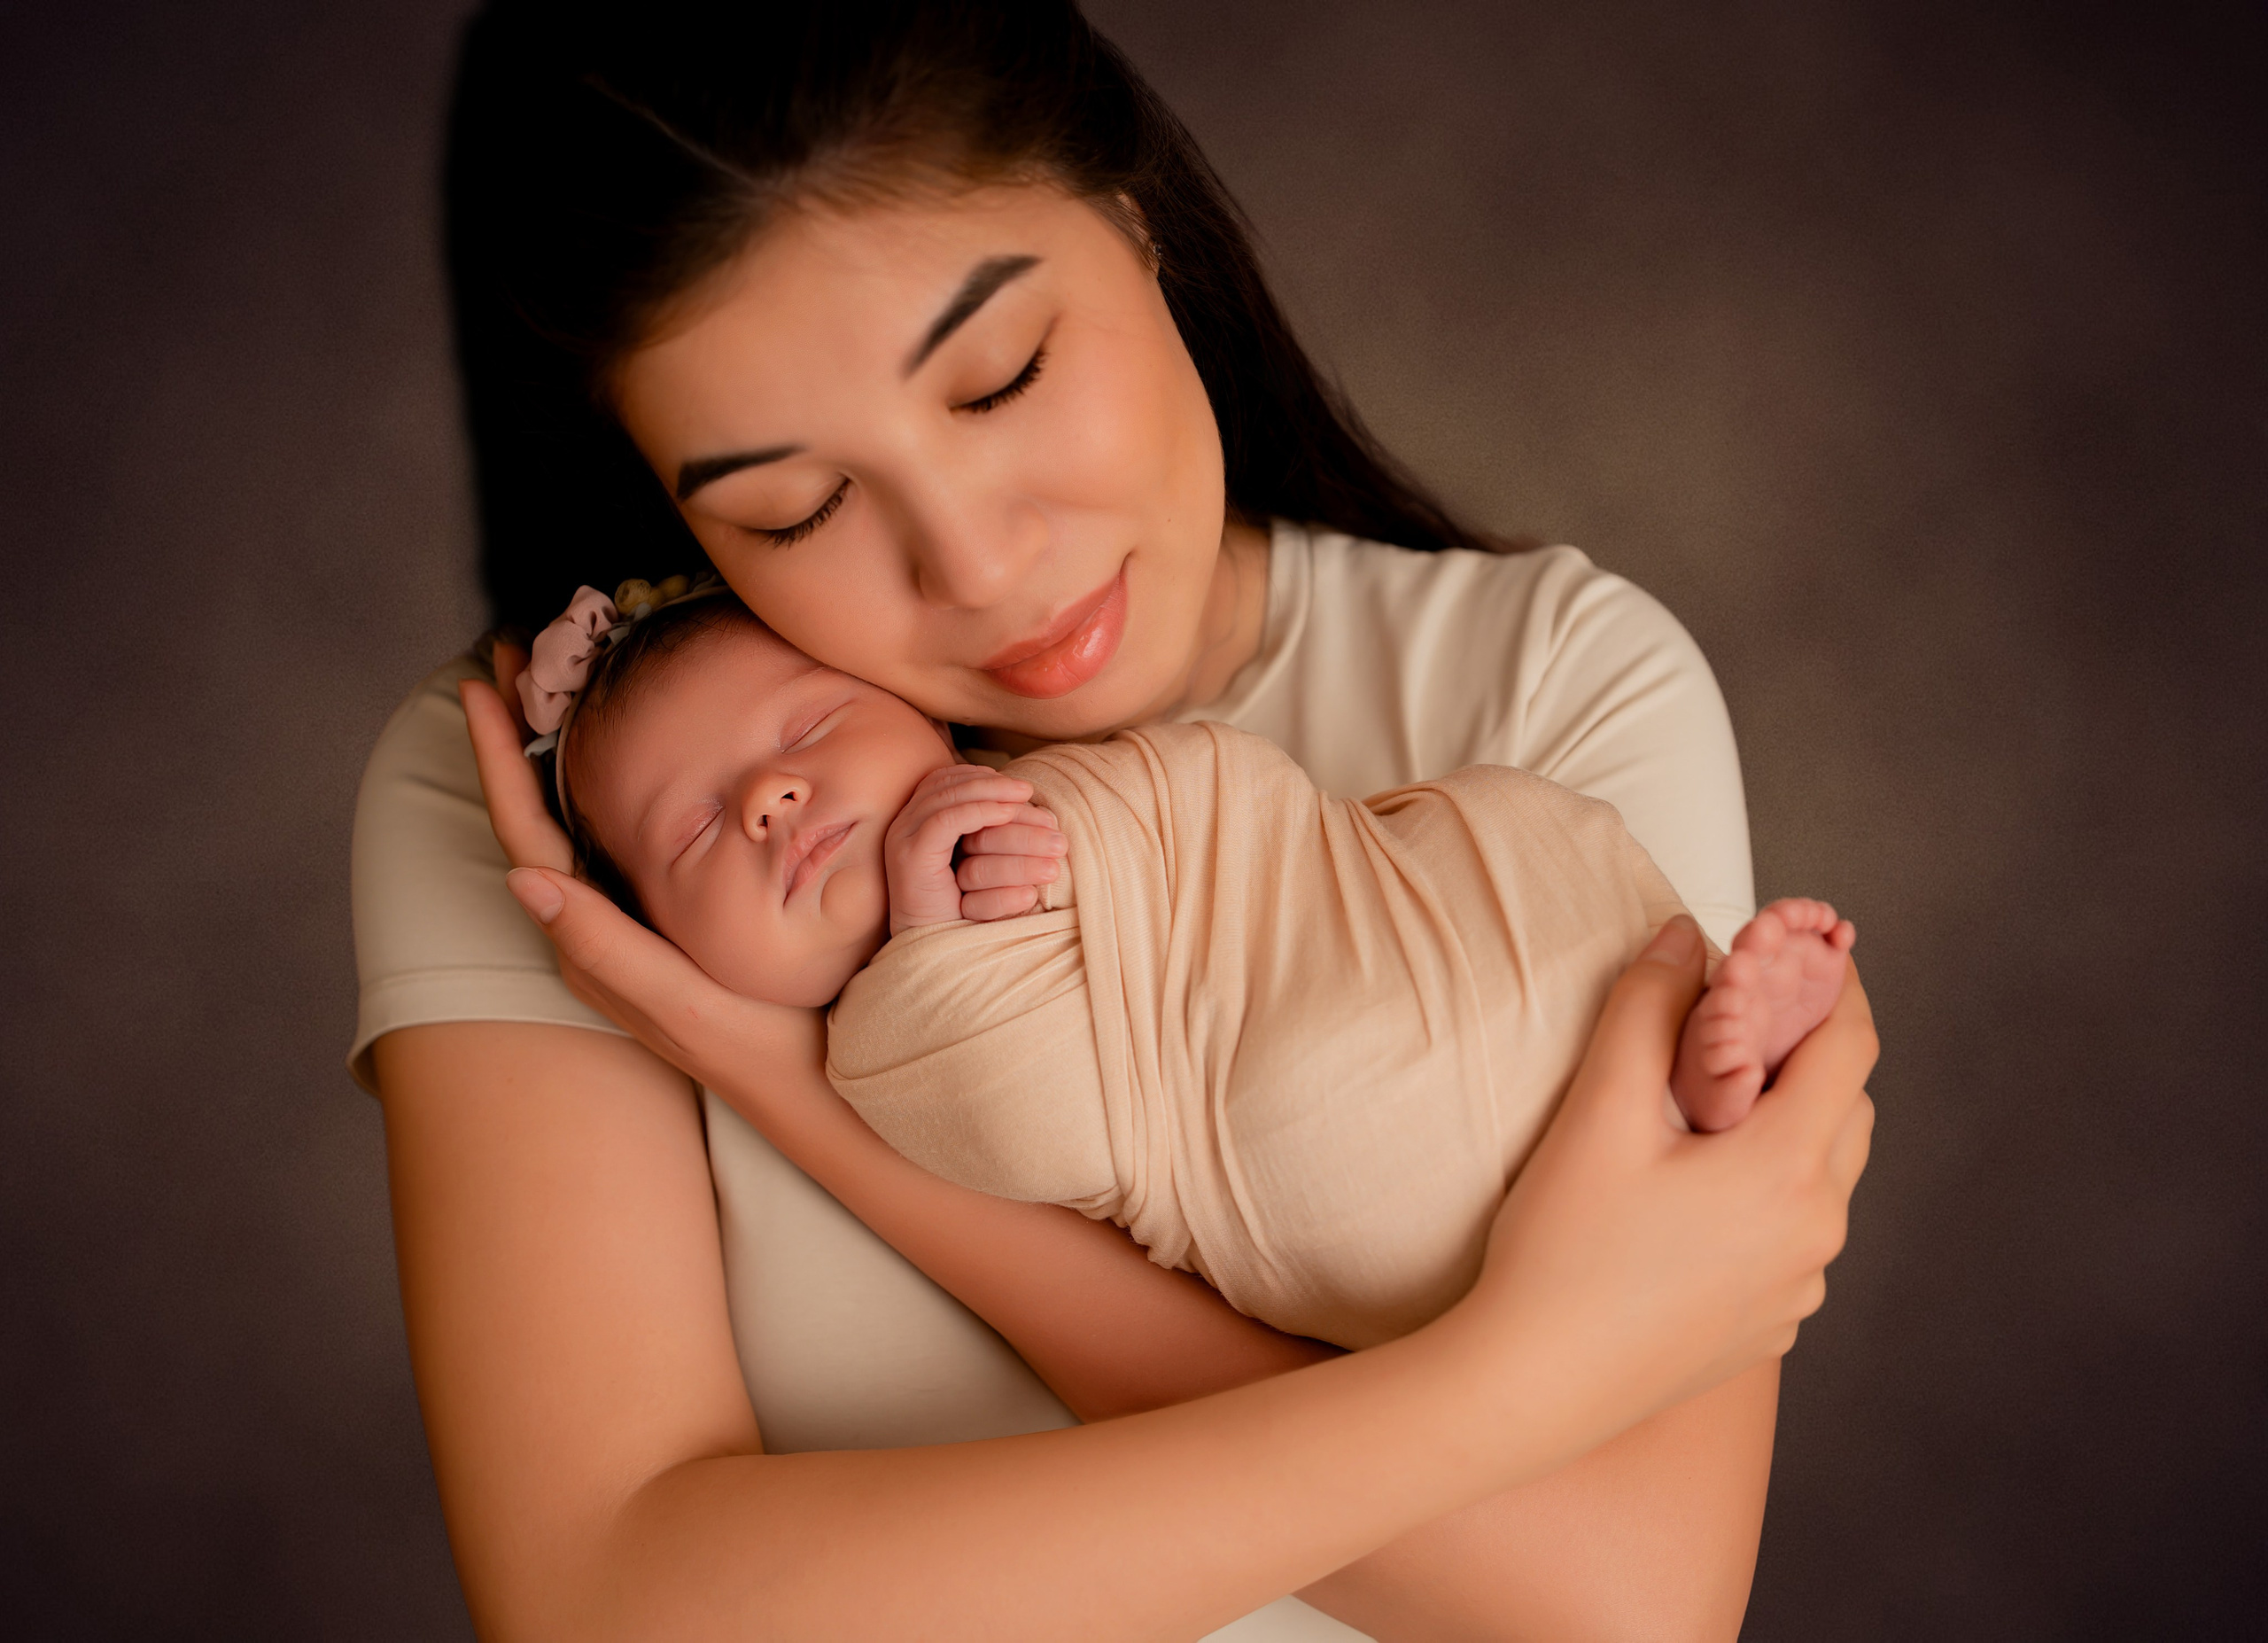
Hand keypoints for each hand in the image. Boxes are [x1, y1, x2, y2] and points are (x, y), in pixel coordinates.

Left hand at [459, 648, 822, 1102]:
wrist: (829, 1096)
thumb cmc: (765, 1051)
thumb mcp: (684, 1002)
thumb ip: (606, 947)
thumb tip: (520, 879)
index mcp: (593, 942)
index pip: (526, 833)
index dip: (499, 758)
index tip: (483, 684)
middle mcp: (602, 930)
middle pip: (540, 813)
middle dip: (522, 734)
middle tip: (516, 654)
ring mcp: (638, 925)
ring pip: (578, 820)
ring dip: (560, 749)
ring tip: (556, 683)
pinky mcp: (676, 923)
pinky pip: (622, 837)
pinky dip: (611, 780)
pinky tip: (635, 752)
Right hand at [883, 763, 1065, 931]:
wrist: (939, 950)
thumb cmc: (965, 909)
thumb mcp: (981, 860)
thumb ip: (989, 830)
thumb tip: (1026, 801)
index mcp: (917, 821)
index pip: (947, 781)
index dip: (983, 778)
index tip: (1020, 786)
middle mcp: (904, 825)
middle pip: (948, 785)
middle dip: (992, 783)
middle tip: (1029, 789)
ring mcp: (903, 838)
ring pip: (948, 798)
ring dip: (992, 795)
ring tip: (1026, 798)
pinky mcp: (909, 856)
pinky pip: (945, 821)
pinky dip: (978, 812)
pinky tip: (1007, 815)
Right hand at [1455, 916, 1875, 1468]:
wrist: (1533, 1386)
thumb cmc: (1563, 1254)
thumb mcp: (1599, 1113)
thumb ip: (1646, 1009)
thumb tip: (1685, 937)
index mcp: (1789, 1172)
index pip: (1852, 1048)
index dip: (1835, 985)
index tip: (1810, 948)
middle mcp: (1815, 1234)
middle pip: (1847, 1110)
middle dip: (1810, 1051)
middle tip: (1748, 1014)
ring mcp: (1797, 1289)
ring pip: (1821, 1177)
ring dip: (1788, 1124)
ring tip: (1712, 1101)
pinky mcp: (1766, 1326)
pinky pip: (1790, 1237)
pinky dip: (1765, 1192)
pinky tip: (1693, 1189)